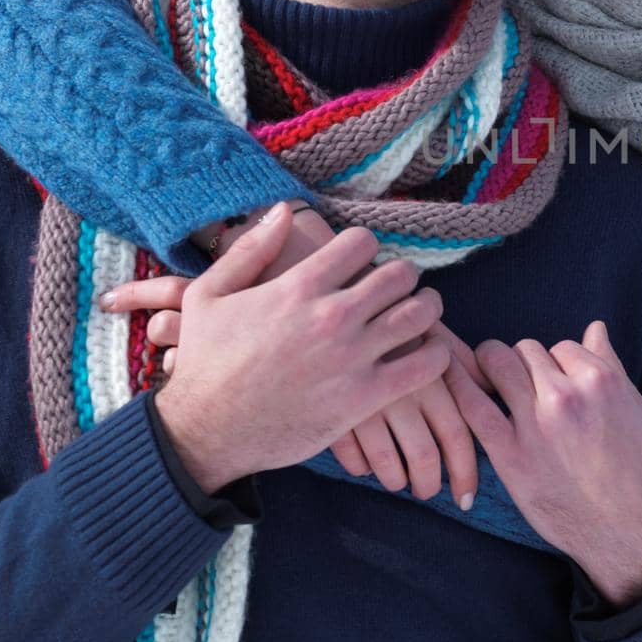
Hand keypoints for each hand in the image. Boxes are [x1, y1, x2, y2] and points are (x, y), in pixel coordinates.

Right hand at [150, 203, 451, 492]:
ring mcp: (352, 357)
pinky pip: (426, 364)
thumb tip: (282, 210)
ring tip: (419, 312)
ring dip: (428, 307)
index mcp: (299, 286)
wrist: (205, 431)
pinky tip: (427, 352)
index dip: (366, 248)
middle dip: (403, 275)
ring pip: (422, 312)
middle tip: (397, 288)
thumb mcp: (207, 294)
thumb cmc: (205, 362)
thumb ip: (250, 249)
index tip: (361, 264)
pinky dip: (437, 353)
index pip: (363, 242)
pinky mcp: (365, 397)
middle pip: (401, 273)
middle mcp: (332, 316)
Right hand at [329, 321, 496, 509]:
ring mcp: (366, 404)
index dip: (465, 472)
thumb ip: (464, 365)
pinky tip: (365, 466)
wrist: (339, 303)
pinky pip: (352, 457)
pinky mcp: (334, 411)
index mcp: (433, 377)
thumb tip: (493, 391)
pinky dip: (361, 468)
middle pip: (425, 457)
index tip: (466, 497)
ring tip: (399, 482)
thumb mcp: (432, 337)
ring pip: (388, 466)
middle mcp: (404, 392)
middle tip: (428, 491)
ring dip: (396, 480)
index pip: (458, 436)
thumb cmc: (397, 325)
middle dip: (430, 484)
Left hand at [443, 321, 641, 608]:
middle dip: (523, 363)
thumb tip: (595, 327)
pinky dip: (459, 388)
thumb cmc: (639, 469)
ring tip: (492, 383)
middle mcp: (566, 395)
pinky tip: (451, 382)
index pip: (562, 346)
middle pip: (526, 350)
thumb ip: (610, 365)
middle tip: (522, 385)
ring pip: (497, 364)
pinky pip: (473, 406)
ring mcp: (535, 424)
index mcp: (600, 380)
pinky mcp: (510, 454)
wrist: (629, 530)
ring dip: (491, 368)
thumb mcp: (636, 409)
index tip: (553, 381)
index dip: (556, 363)